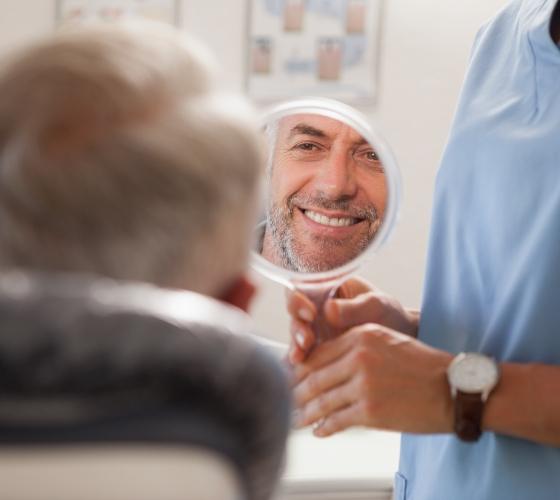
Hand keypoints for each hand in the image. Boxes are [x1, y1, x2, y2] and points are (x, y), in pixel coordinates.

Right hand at [287, 277, 419, 363]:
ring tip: (301, 357)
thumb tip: (329, 310)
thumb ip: (354, 307)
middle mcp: (316, 306)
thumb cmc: (389, 315)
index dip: (299, 298)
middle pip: (294, 312)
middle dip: (297, 326)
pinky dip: (300, 361)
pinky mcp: (317, 349)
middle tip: (307, 340)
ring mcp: (315, 328)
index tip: (310, 312)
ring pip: (295, 334)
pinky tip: (300, 368)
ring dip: (296, 345)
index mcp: (328, 286)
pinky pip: (303, 353)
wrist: (401, 342)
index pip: (303, 286)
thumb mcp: (377, 306)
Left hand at [292, 323, 452, 435]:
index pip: (319, 353)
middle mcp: (358, 357)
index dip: (299, 368)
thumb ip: (355, 348)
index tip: (290, 377)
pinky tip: (318, 431)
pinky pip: (337, 420)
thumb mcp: (387, 342)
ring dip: (305, 413)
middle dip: (296, 391)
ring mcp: (363, 384)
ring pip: (321, 400)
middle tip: (285, 400)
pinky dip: (324, 427)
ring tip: (295, 419)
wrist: (454, 388)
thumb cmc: (422, 366)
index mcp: (361, 335)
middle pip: (314, 376)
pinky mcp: (370, 411)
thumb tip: (326, 366)